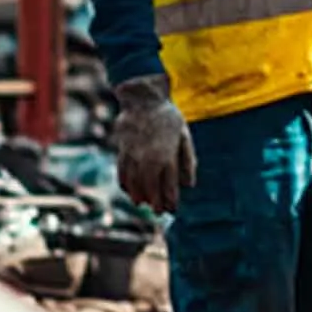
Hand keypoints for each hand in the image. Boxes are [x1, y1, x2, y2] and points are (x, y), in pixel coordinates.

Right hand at [111, 75, 196, 211]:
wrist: (142, 99)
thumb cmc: (167, 117)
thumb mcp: (183, 135)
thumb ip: (187, 160)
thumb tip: (189, 185)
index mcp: (167, 156)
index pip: (170, 186)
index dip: (171, 200)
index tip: (173, 209)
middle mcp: (149, 159)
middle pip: (151, 188)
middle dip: (155, 203)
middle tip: (159, 212)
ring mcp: (133, 156)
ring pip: (135, 183)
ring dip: (139, 196)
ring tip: (144, 204)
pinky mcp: (122, 151)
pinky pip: (122, 173)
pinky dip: (126, 184)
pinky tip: (130, 190)